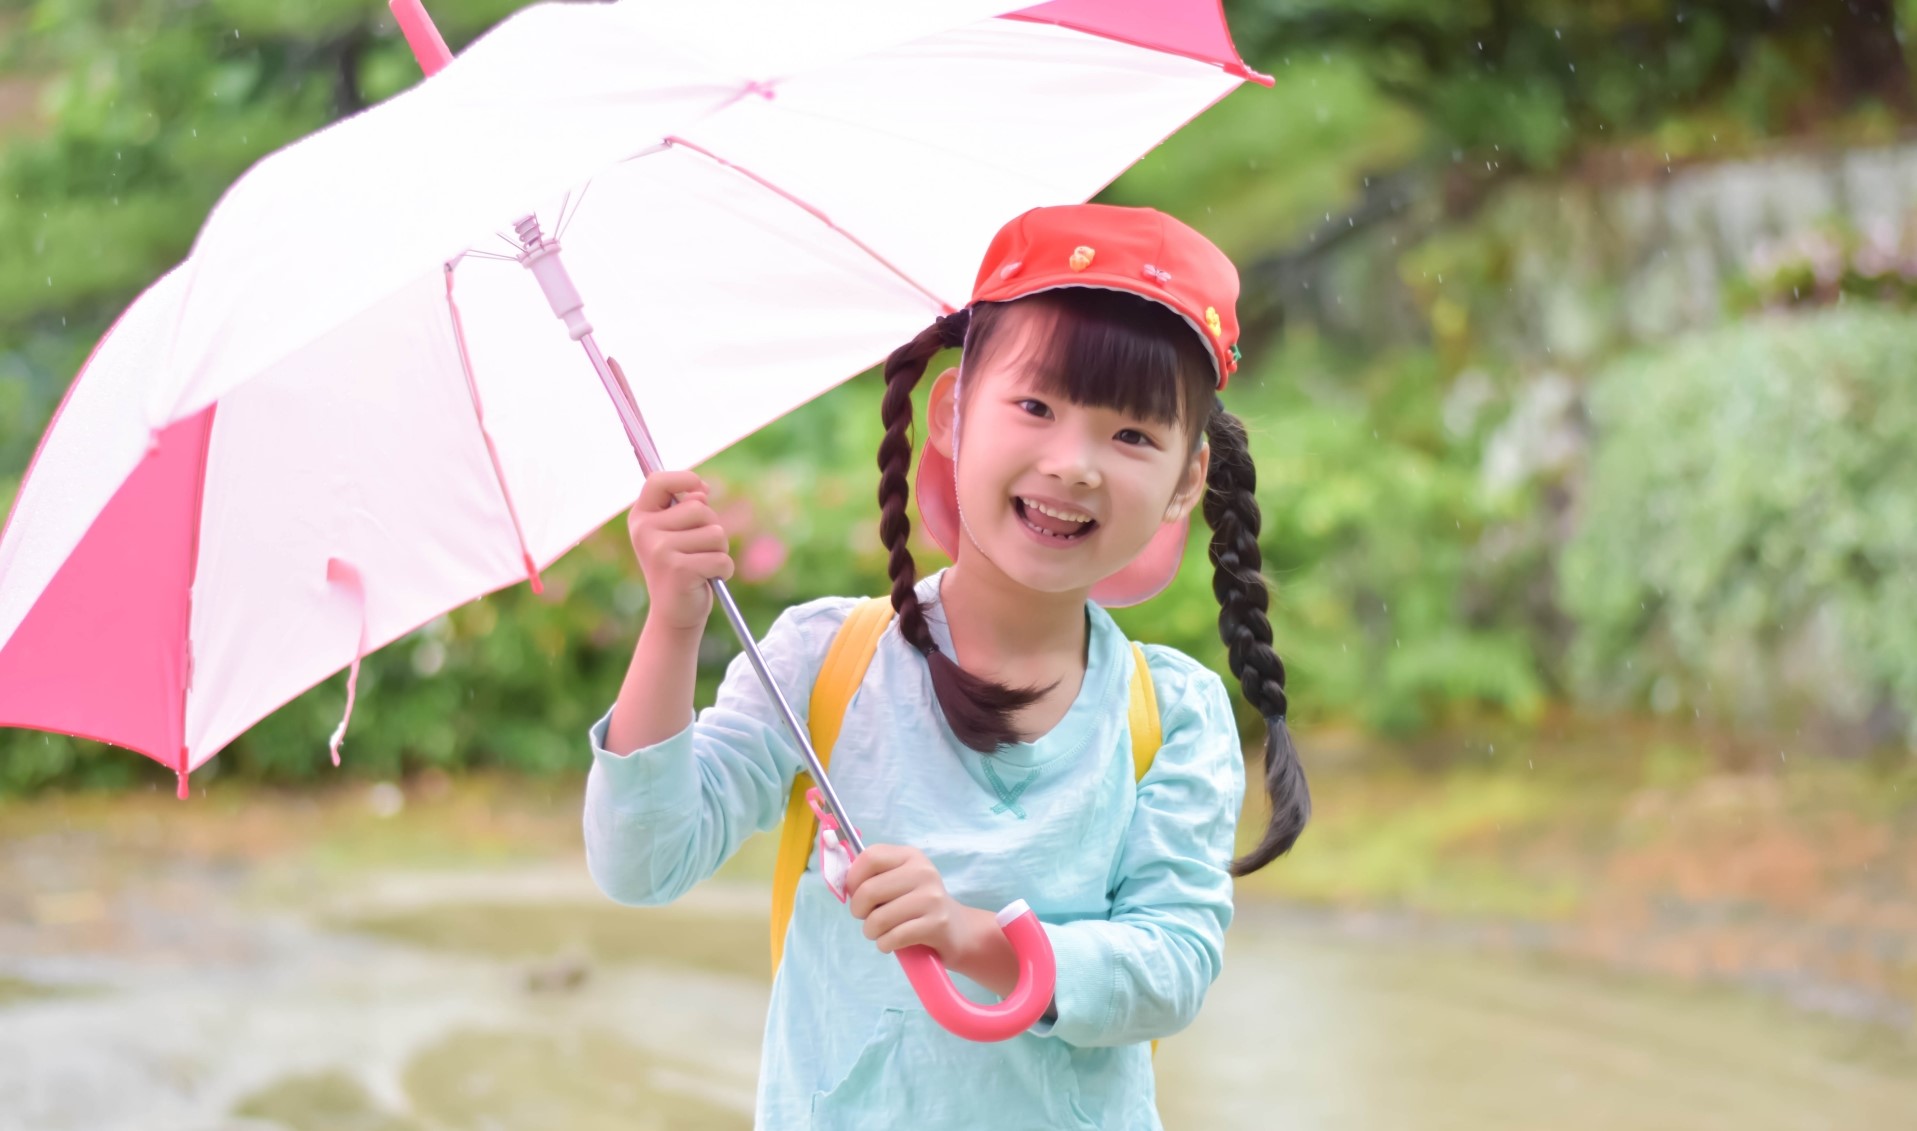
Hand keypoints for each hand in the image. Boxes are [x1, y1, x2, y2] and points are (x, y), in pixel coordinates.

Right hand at [626, 470, 733, 631]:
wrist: (674, 613)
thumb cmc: (681, 567)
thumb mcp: (678, 533)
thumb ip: (687, 508)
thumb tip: (702, 490)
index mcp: (641, 517)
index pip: (657, 481)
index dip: (683, 478)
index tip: (701, 489)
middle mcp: (645, 531)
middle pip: (700, 508)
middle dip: (712, 528)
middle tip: (700, 550)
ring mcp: (659, 550)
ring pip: (715, 533)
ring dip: (720, 551)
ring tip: (702, 565)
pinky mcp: (678, 569)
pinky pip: (721, 558)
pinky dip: (724, 570)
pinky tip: (709, 579)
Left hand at [845, 844, 975, 958]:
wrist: (957, 930)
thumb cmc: (918, 905)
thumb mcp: (900, 882)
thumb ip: (874, 877)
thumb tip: (843, 884)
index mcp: (910, 856)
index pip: (870, 857)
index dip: (853, 879)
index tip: (856, 893)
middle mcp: (923, 872)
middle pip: (869, 890)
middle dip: (859, 911)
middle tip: (868, 917)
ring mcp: (932, 898)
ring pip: (878, 919)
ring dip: (872, 932)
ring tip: (882, 932)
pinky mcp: (936, 924)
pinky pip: (893, 937)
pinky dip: (885, 944)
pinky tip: (893, 942)